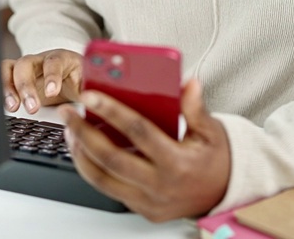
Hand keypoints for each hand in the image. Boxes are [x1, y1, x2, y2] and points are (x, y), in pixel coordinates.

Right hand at [0, 49, 81, 113]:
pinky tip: (5, 105)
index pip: (54, 62)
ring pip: (9, 68)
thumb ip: (89, 90)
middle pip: (26, 63)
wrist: (71, 76)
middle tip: (32, 107)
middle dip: (26, 86)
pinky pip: (2, 76)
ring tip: (12, 107)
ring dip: (7, 87)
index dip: (51, 76)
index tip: (51, 92)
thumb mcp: (88, 84)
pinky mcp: (16, 77)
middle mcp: (40, 59)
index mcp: (62, 58)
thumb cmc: (80, 79)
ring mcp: (26, 67)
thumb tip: (92, 100)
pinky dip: (1, 89)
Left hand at [59, 78, 230, 221]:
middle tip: (68, 112)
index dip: (112, 111)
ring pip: (102, 179)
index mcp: (177, 162)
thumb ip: (195, 108)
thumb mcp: (211, 130)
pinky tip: (84, 150)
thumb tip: (189, 83)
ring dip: (80, 153)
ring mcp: (149, 202)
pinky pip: (109, 190)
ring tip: (70, 130)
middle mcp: (160, 185)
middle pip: (111, 158)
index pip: (138, 132)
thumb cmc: (216, 159)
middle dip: (83, 132)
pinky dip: (92, 170)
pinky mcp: (142, 210)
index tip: (91, 95)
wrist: (226, 194)